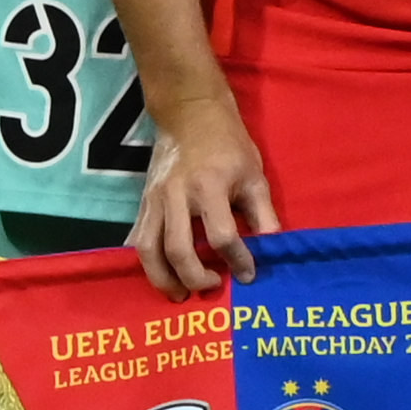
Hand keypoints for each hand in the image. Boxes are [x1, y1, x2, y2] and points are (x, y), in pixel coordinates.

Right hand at [134, 91, 276, 297]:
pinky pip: (137, 239)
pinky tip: (161, 275)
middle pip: (179, 250)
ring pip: (148, 250)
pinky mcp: (142, 203)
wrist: (190, 115)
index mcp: (210, 188)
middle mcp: (177, 196)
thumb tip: (273, 247)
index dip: (237, 260)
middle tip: (213, 288)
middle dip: (195, 277)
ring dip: (162, 278)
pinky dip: (146, 262)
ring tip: (179, 294)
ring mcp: (154, 200)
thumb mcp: (254, 176)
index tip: (248, 275)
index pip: (222, 236)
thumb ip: (263, 214)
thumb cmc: (228, 145)